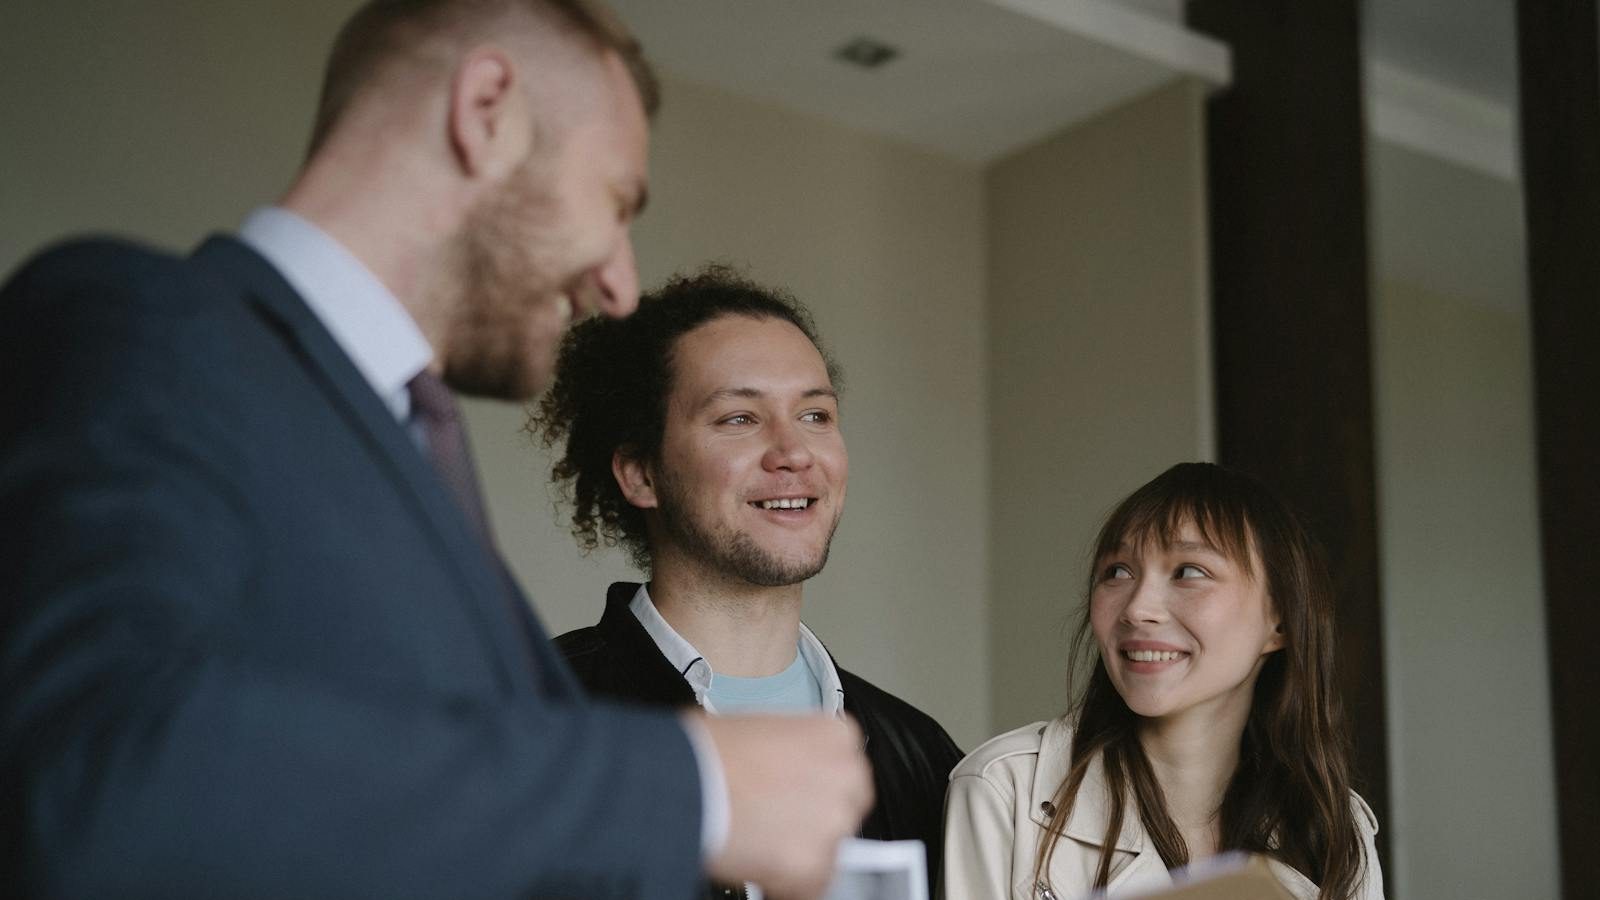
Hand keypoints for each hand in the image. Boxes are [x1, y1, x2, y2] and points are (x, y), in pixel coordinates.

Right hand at [700, 713, 872, 898]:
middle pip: (844, 811)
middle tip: (774, 826)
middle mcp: (846, 776)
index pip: (844, 771)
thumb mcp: (760, 731)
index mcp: (837, 736)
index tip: (796, 800)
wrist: (679, 778)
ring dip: (798, 854)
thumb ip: (788, 755)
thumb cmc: (705, 749)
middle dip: (813, 822)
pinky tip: (756, 867)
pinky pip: (809, 887)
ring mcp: (833, 822)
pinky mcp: (813, 864)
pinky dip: (785, 885)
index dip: (815, 790)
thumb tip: (781, 777)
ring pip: (828, 853)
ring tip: (756, 846)